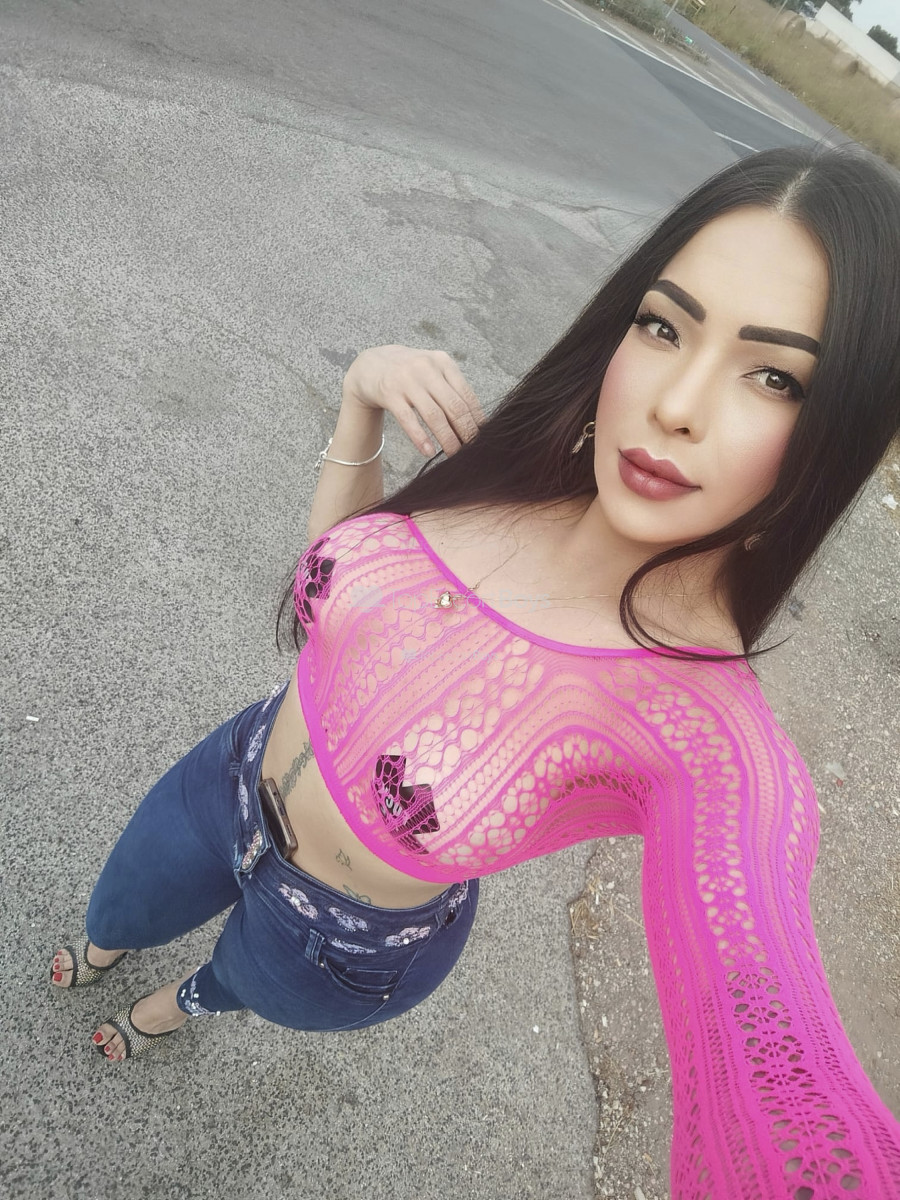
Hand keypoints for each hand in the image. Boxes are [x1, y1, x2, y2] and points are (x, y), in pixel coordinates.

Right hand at [342, 345, 484, 457]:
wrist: (370, 365)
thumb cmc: (409, 373)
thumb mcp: (432, 370)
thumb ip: (451, 388)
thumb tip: (475, 421)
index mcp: (442, 361)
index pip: (466, 394)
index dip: (476, 418)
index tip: (482, 436)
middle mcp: (426, 368)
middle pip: (453, 406)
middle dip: (465, 431)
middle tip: (472, 449)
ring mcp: (406, 381)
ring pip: (433, 415)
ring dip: (447, 438)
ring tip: (454, 453)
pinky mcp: (389, 394)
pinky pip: (408, 420)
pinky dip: (421, 438)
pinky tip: (429, 451)